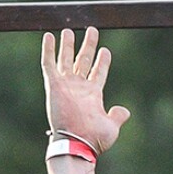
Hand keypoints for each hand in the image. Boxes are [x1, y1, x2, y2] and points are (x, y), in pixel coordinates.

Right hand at [42, 26, 131, 152]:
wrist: (77, 143)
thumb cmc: (94, 139)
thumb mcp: (111, 127)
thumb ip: (117, 116)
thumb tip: (124, 111)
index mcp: (93, 95)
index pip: (98, 72)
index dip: (102, 61)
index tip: (106, 50)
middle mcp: (79, 87)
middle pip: (84, 60)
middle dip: (88, 45)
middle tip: (92, 30)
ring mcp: (66, 85)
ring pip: (66, 59)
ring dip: (68, 44)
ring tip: (69, 30)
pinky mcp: (53, 85)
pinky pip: (48, 64)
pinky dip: (48, 49)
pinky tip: (48, 36)